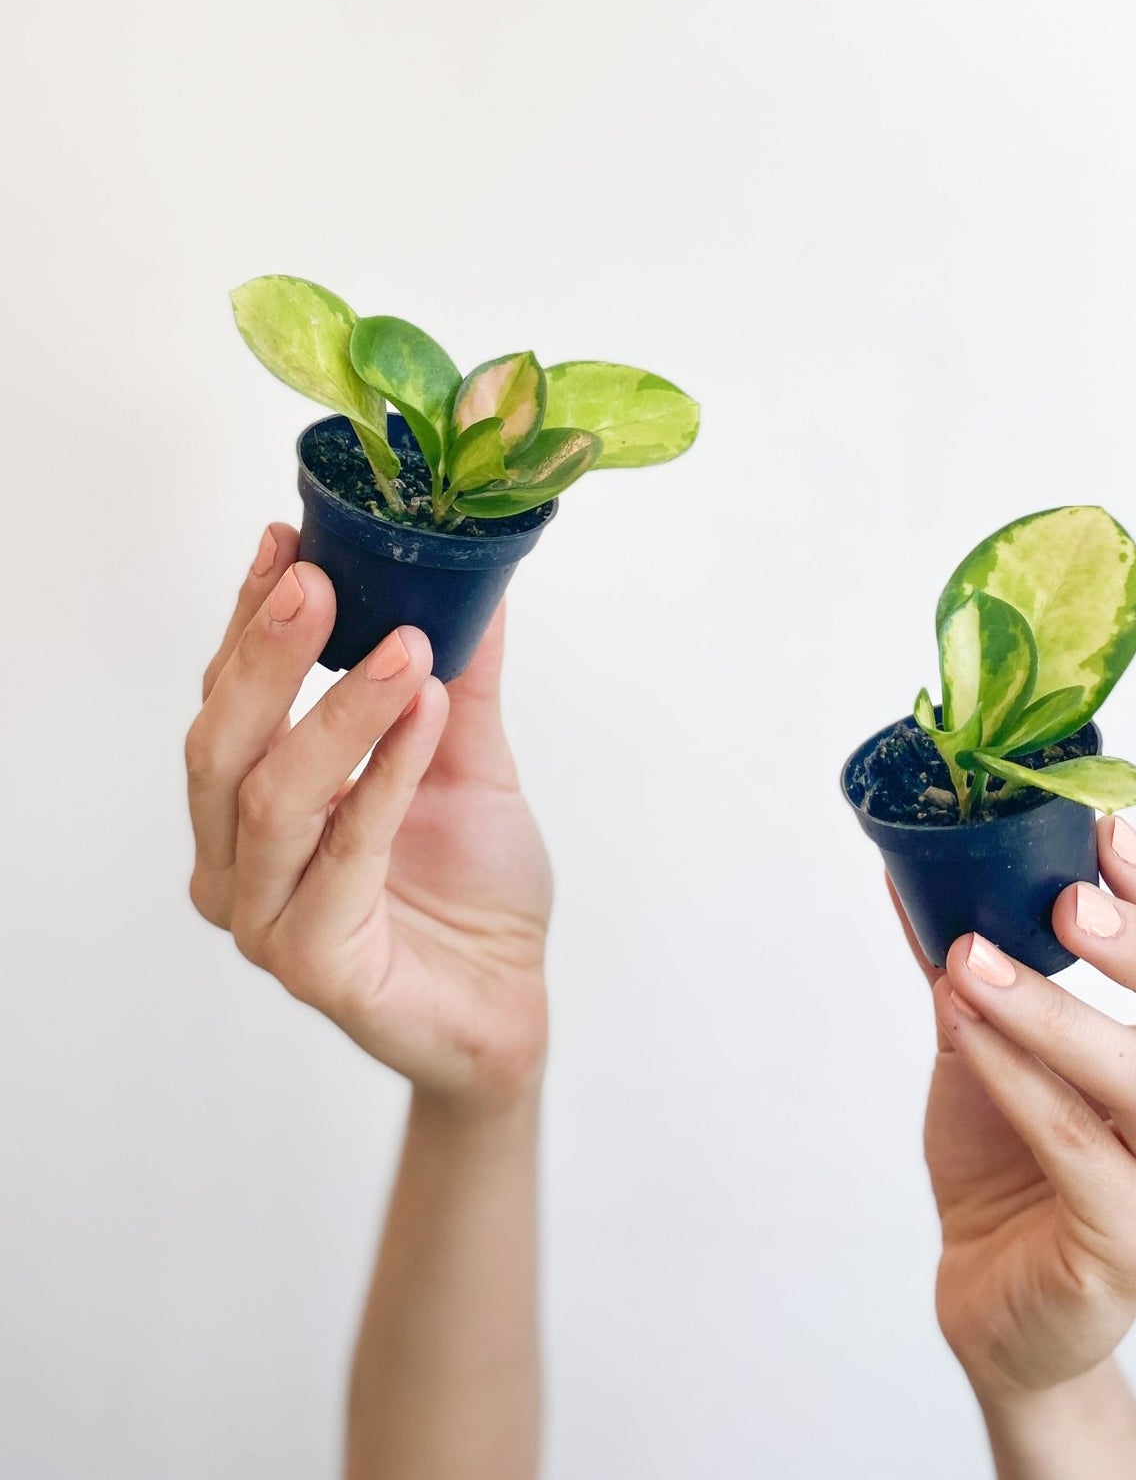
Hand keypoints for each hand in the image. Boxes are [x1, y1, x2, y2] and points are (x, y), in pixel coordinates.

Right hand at [185, 523, 550, 1106]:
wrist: (508, 1001)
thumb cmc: (471, 885)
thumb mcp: (467, 755)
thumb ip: (456, 674)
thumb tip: (470, 569)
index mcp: (250, 802)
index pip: (229, 695)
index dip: (249, 617)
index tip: (284, 539)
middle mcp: (237, 859)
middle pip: (223, 742)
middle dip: (266, 654)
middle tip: (317, 581)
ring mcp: (265, 918)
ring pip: (273, 797)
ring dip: (338, 710)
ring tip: (404, 645)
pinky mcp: (314, 964)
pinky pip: (342, 857)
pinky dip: (387, 776)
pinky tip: (425, 714)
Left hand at [900, 817, 1135, 1404]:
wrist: (993, 1284)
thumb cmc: (1019, 1149)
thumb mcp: (1008, 1029)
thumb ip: (988, 948)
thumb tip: (926, 858)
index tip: (1104, 835)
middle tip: (1069, 899)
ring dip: (1053, 1010)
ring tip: (971, 957)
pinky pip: (1080, 1147)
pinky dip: (1015, 1076)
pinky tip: (963, 1025)